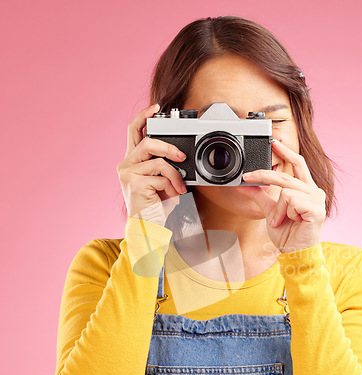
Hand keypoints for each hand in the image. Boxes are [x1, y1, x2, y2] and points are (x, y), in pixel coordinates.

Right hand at [117, 103, 187, 225]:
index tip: (156, 107)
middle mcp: (126, 164)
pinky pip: (160, 177)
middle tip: (182, 156)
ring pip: (157, 161)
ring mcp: (127, 173)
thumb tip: (179, 155)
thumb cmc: (156, 205)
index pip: (134, 130)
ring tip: (180, 186)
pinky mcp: (133, 183)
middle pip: (147, 141)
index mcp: (132, 160)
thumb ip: (164, 165)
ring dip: (174, 173)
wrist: (147, 227)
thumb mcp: (162, 180)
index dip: (144, 115)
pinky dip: (172, 186)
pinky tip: (173, 195)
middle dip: (168, 147)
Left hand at [235, 139, 325, 253]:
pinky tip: (291, 222)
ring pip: (286, 191)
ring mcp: (317, 200)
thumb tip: (245, 184)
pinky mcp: (317, 210)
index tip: (273, 142)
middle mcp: (314, 192)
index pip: (298, 164)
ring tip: (280, 221)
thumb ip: (260, 196)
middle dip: (265, 175)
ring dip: (277, 209)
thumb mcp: (270, 211)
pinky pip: (291, 201)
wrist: (295, 254)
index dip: (286, 151)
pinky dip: (285, 213)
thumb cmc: (288, 234)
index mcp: (306, 190)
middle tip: (248, 177)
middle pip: (287, 175)